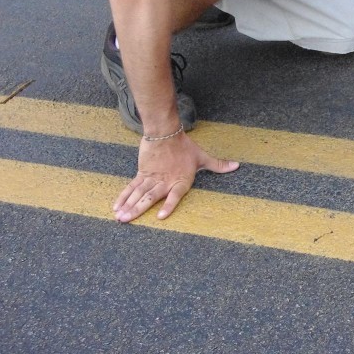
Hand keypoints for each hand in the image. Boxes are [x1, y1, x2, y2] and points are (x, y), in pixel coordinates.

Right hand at [112, 132, 239, 222]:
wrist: (166, 132)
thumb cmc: (185, 147)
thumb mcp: (203, 157)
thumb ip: (218, 165)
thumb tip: (236, 166)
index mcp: (180, 180)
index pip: (174, 196)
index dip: (168, 206)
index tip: (160, 217)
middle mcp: (165, 181)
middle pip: (150, 197)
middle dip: (137, 210)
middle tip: (125, 220)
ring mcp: (151, 178)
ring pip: (138, 194)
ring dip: (128, 205)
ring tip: (119, 217)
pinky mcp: (142, 173)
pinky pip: (132, 187)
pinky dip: (123, 196)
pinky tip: (116, 206)